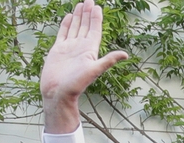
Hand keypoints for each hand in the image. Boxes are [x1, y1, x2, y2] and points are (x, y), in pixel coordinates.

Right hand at [40, 0, 127, 133]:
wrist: (58, 93)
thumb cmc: (75, 84)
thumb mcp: (94, 70)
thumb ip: (108, 61)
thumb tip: (126, 55)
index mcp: (90, 50)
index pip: (94, 30)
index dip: (96, 18)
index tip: (97, 7)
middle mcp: (80, 47)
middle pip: (86, 26)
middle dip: (88, 13)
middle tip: (89, 0)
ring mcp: (69, 48)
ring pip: (75, 28)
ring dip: (78, 17)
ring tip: (81, 4)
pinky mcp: (58, 50)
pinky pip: (63, 34)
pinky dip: (66, 25)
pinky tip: (69, 16)